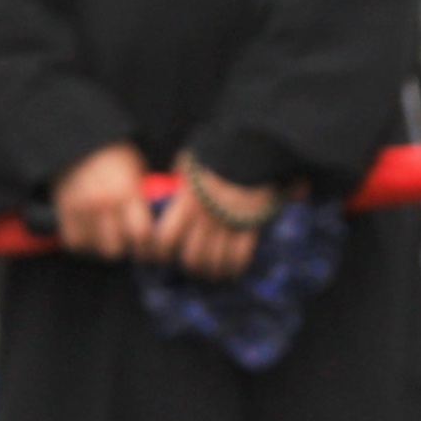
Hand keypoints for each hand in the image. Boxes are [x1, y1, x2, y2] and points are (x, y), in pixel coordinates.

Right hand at [49, 143, 152, 263]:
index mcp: (127, 190)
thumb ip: (147, 200)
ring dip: (102, 247)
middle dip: (123, 248)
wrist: (80, 137)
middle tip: (126, 243)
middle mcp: (103, 201)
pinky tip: (90, 234)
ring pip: (94, 249)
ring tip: (107, 237)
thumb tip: (160, 230)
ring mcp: (80, 207)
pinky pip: (74, 242)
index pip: (140, 234)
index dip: (146, 245)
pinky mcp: (63, 209)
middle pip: (115, 248)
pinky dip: (82, 242)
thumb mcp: (140, 171)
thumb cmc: (117, 155)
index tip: (147, 246)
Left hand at [148, 163, 275, 282]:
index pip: (166, 240)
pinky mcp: (252, 228)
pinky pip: (241, 258)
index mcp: (188, 202)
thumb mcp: (193, 163)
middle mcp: (206, 217)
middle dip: (191, 265)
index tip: (165, 255)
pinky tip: (232, 269)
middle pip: (192, 258)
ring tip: (213, 272)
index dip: (163, 252)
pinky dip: (235, 268)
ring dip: (213, 271)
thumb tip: (170, 184)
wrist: (257, 149)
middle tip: (194, 265)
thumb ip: (179, 178)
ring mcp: (230, 224)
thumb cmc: (221, 153)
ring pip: (216, 263)